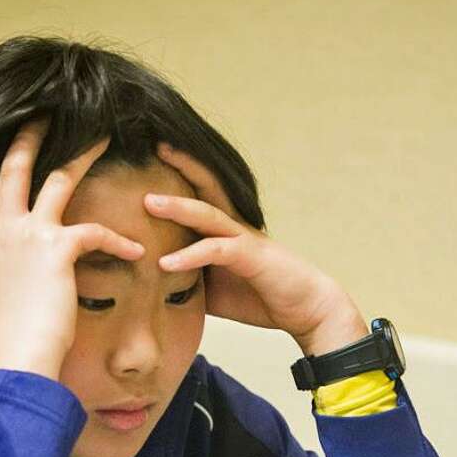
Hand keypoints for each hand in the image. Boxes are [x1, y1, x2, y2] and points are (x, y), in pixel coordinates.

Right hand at [0, 122, 144, 377]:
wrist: (15, 359)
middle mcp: (1, 231)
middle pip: (12, 167)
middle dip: (27, 135)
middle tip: (42, 114)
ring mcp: (28, 235)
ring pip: (57, 178)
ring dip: (82, 154)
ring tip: (102, 136)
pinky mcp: (58, 248)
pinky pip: (96, 231)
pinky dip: (120, 241)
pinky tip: (138, 253)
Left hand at [146, 143, 366, 356]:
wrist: (308, 309)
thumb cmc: (262, 297)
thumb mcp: (216, 290)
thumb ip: (190, 281)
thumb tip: (156, 286)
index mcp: (226, 230)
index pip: (200, 194)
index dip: (179, 174)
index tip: (152, 157)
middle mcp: (235, 227)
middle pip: (206, 188)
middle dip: (181, 165)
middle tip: (154, 146)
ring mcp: (245, 238)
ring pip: (208, 214)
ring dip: (178, 208)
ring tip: (149, 202)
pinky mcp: (252, 257)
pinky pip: (216, 251)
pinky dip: (189, 257)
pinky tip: (165, 264)